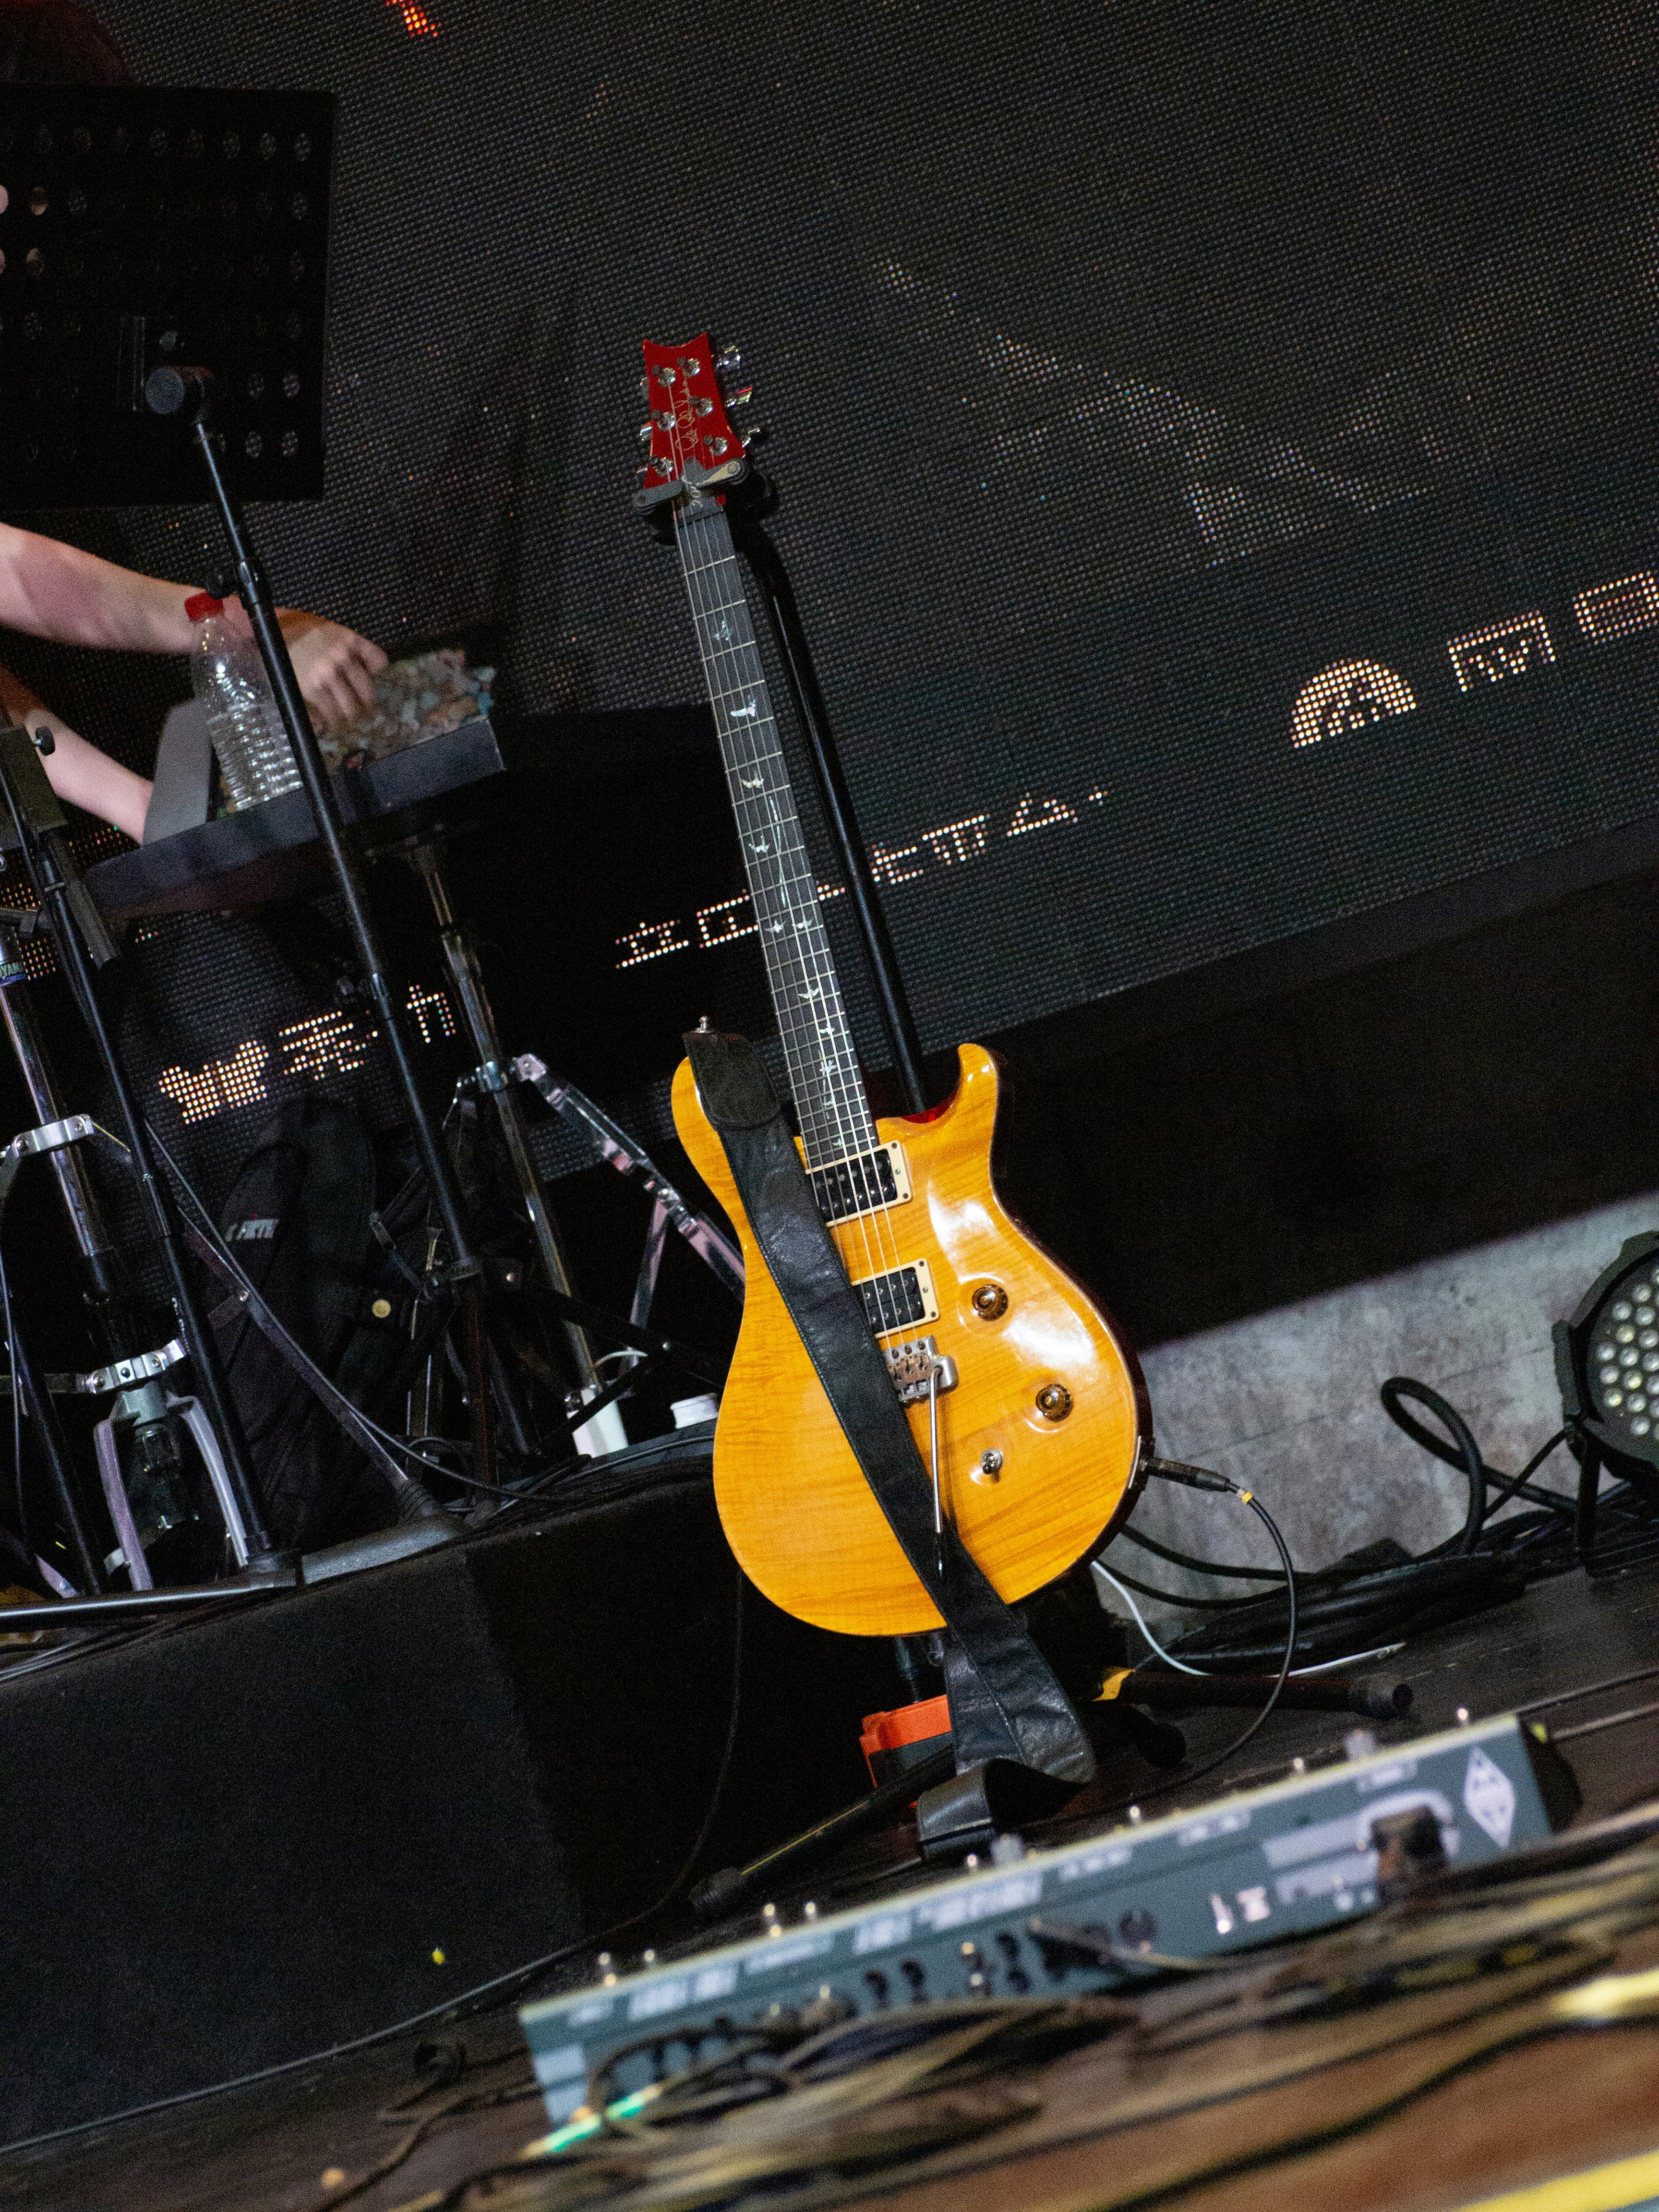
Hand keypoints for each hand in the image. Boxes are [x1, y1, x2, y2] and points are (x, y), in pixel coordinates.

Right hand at [275, 609, 386, 726]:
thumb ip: (349, 647)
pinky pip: (331, 712)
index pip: (379, 661)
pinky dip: (334, 721)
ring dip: (353, 717)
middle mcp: (343, 657)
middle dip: (368, 706)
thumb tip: (363, 670)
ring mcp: (328, 674)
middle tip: (368, 713)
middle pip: (367, 691)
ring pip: (351, 706)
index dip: (376, 672)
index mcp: (350, 640)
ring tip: (351, 721)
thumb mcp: (331, 631)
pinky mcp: (313, 689)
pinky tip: (334, 723)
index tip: (371, 678)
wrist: (273, 634)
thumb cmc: (303, 632)